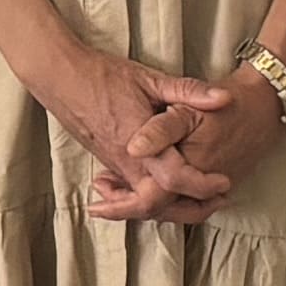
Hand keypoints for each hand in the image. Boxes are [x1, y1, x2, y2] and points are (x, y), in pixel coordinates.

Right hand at [88, 66, 267, 220]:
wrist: (61, 76)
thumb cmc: (104, 76)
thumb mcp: (150, 79)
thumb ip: (189, 91)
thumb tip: (224, 98)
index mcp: (140, 143)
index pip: (175, 179)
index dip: (202, 186)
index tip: (223, 182)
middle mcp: (127, 162)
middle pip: (159, 205)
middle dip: (190, 210)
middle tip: (217, 200)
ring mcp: (115, 166)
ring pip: (143, 203)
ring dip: (173, 208)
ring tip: (199, 202)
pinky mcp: (108, 163)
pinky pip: (131, 192)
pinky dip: (152, 199)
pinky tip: (168, 193)